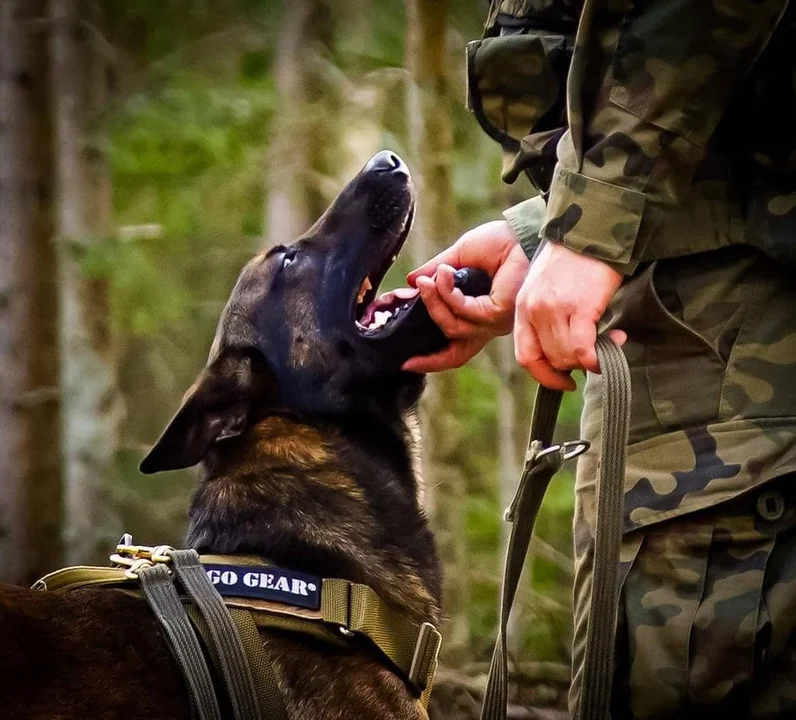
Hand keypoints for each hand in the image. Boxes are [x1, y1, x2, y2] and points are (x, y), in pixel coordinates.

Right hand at [402, 221, 529, 371]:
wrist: (520, 232)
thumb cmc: (498, 243)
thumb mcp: (458, 257)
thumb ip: (436, 272)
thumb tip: (412, 282)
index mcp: (479, 317)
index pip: (454, 349)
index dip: (431, 360)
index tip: (406, 364)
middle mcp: (487, 325)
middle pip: (452, 349)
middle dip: (427, 334)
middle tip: (411, 301)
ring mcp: (493, 322)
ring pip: (451, 325)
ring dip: (433, 301)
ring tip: (426, 280)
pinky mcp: (497, 313)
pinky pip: (461, 309)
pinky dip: (446, 292)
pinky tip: (443, 275)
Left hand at [514, 242, 625, 390]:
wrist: (591, 230)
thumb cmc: (574, 260)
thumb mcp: (546, 288)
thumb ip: (548, 318)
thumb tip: (568, 353)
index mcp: (522, 308)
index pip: (526, 356)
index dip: (545, 376)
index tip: (564, 382)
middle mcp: (534, 310)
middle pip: (550, 359)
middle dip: (574, 365)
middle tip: (596, 355)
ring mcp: (554, 309)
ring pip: (567, 357)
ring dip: (590, 359)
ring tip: (612, 341)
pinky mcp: (579, 307)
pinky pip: (583, 348)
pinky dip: (597, 357)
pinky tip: (616, 342)